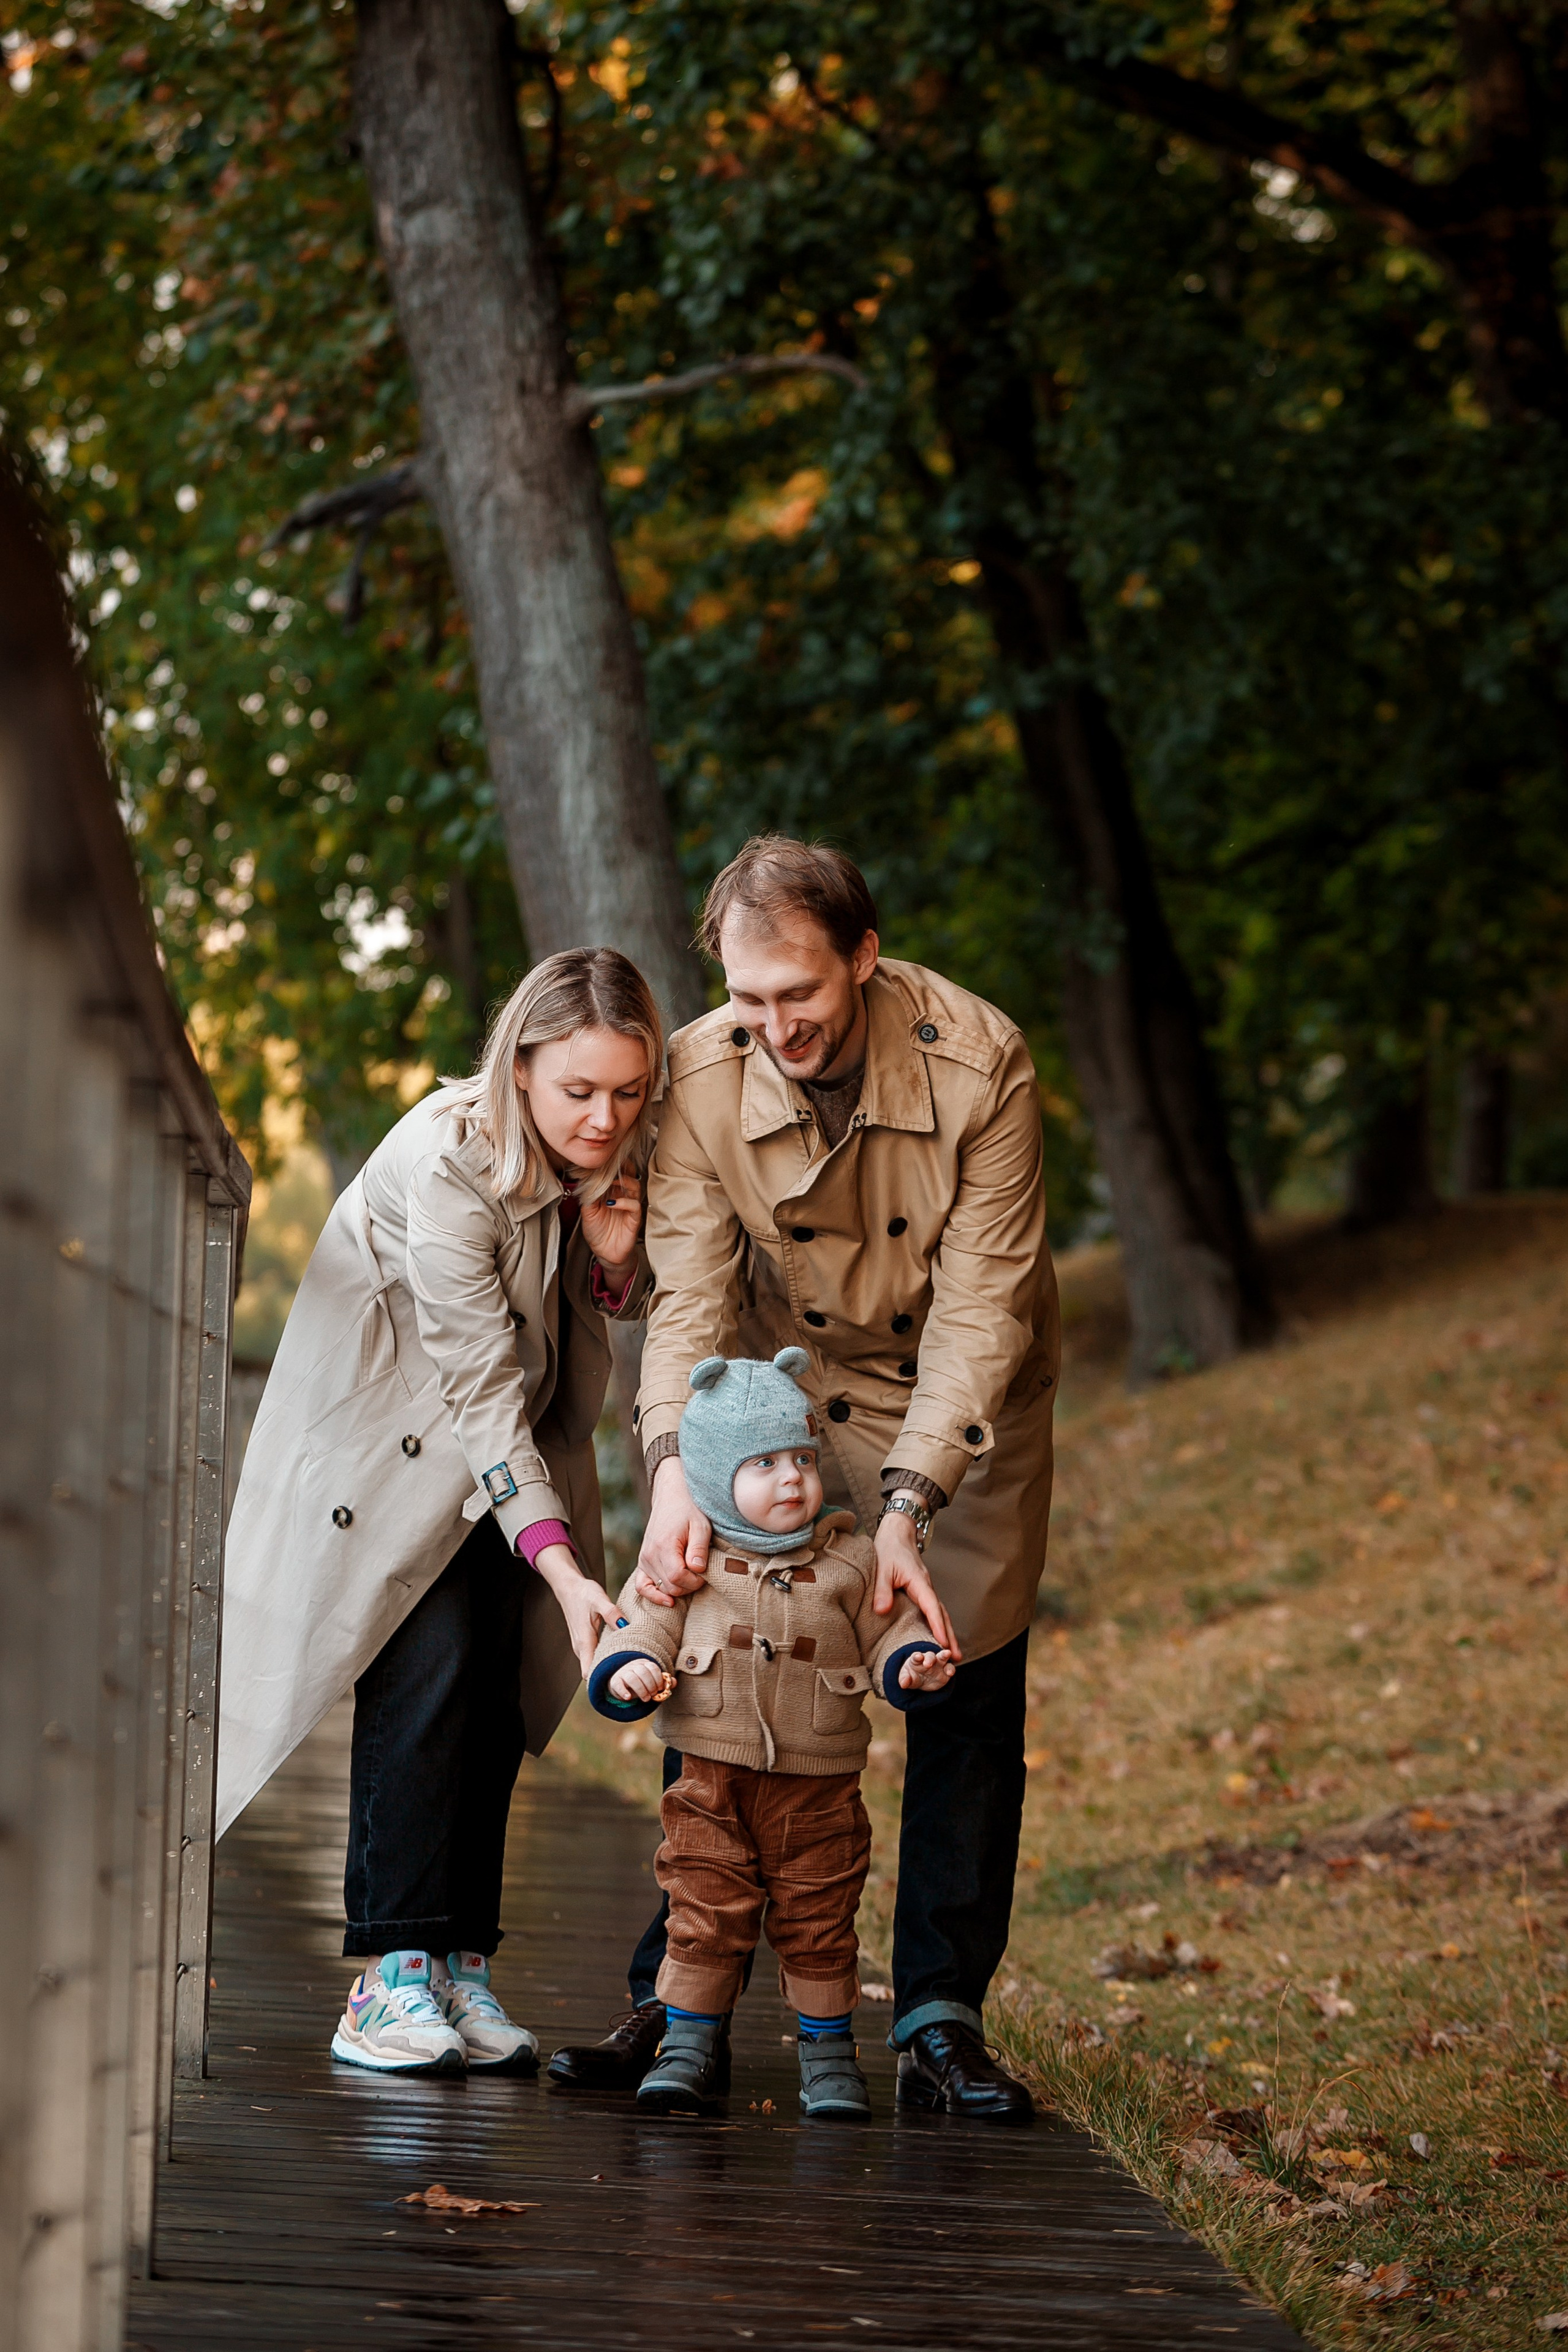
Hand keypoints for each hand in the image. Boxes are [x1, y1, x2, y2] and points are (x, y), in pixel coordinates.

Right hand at [531, 1543, 621, 1674]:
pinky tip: (619, 1653)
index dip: (602, 1680)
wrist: (569, 1587)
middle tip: (630, 1674)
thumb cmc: (583, 1593)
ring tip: (627, 1665)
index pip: (588, 1672)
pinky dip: (605, 1658)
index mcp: (584, 1641)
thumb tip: (625, 1626)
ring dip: (608, 1667)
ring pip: (594, 1665)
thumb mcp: (599, 1600)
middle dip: (610, 1675)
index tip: (619, 1680)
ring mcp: (581, 1646)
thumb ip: (611, 1614)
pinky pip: (594, 1657)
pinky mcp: (584, 1642)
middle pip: (593, 1672)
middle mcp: (581, 1648)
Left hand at [579, 1165, 641, 1281]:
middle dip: (621, 1167)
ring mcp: (630, 1206)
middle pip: (628, 1174)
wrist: (605, 1253)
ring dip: (623, 1181)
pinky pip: (634, 1205)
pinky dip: (624, 1202)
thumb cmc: (597, 1232)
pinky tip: (612, 1204)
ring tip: (610, 1182)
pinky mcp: (635, 1219)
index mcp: (611, 1191)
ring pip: (635, 1185)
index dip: (609, 1165)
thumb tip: (586, 1178)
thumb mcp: (587, 1211)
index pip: (615, 1172)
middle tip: (609, 1164)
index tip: (598, 1160)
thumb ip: (588, 1195)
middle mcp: (622, 1196)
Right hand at [609, 1657, 674, 1703]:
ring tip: (645, 1699)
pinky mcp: (615, 1681)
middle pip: (643, 1672)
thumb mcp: (652, 1682)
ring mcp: (623, 1673)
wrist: (622, 1684)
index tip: (660, 1689)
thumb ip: (664, 1682)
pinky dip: (623, 1692)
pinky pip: (618, 1684)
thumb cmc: (641, 1683)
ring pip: (631, 1678)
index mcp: (644, 1664)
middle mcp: (633, 1666)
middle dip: (650, 1685)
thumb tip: (674, 1682)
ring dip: (640, 1690)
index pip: (653, 1667)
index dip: (658, 1679)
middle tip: (652, 1695)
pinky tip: (628, 1698)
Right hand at [634, 1454, 710, 1608]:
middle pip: (670, 1586)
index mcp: (664, 1545)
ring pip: (661, 1588)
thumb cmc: (690, 1509)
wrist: (672, 1496)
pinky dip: (653, 1595)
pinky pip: (641, 1586)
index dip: (695, 1581)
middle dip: (689, 1585)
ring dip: (678, 1588)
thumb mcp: (701, 1526)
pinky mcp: (642, 1561)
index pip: (678, 1577)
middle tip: (702, 1574)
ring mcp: (644, 1559)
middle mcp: (650, 1554)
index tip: (706, 1574)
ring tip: (691, 1577)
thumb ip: (699, 1549)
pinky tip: (667, 1600)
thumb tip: (697, 1570)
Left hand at [872, 1506, 959, 1657]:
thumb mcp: (882, 1567)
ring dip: (947, 1633)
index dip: (937, 1625)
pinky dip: (939, 1626)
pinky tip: (939, 1639)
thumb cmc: (890, 1549)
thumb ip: (882, 1589)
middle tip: (955, 1658)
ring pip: (940, 1614)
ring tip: (953, 1655)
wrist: (896, 1534)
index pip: (931, 1606)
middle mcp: (926, 1587)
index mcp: (919, 1581)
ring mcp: (926, 1590)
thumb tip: (882, 1611)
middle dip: (949, 1636)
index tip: (942, 1642)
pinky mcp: (921, 1592)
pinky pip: (933, 1611)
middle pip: (942, 1614)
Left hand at [898, 1647, 955, 1691]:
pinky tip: (950, 1673)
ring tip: (948, 1653)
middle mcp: (928, 1659)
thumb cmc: (912, 1676)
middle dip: (929, 1658)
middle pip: (929, 1655)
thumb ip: (904, 1680)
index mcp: (916, 1659)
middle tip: (928, 1664)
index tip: (918, 1657)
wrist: (921, 1682)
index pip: (916, 1656)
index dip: (917, 1656)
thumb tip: (903, 1683)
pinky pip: (949, 1668)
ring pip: (942, 1656)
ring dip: (944, 1654)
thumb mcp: (906, 1678)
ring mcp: (938, 1664)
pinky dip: (950, 1669)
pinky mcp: (945, 1671)